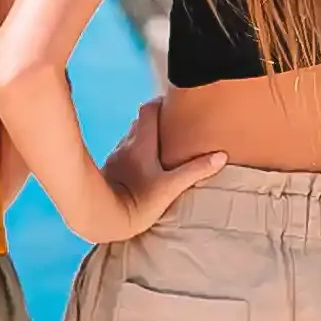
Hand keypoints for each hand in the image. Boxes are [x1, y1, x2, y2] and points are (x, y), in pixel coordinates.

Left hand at [91, 103, 225, 240]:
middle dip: (158, 119)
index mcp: (141, 143)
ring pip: (133, 137)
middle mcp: (127, 144)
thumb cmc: (137, 203)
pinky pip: (126, 152)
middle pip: (141, 121)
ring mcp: (117, 157)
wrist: (100, 218)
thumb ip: (195, 171)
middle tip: (176, 125)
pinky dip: (137, 151)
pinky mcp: (110, 170)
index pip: (149, 109)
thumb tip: (220, 156)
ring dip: (147, 136)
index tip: (177, 104)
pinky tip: (145, 165)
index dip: (162, 102)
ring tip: (165, 145)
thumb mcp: (170, 188)